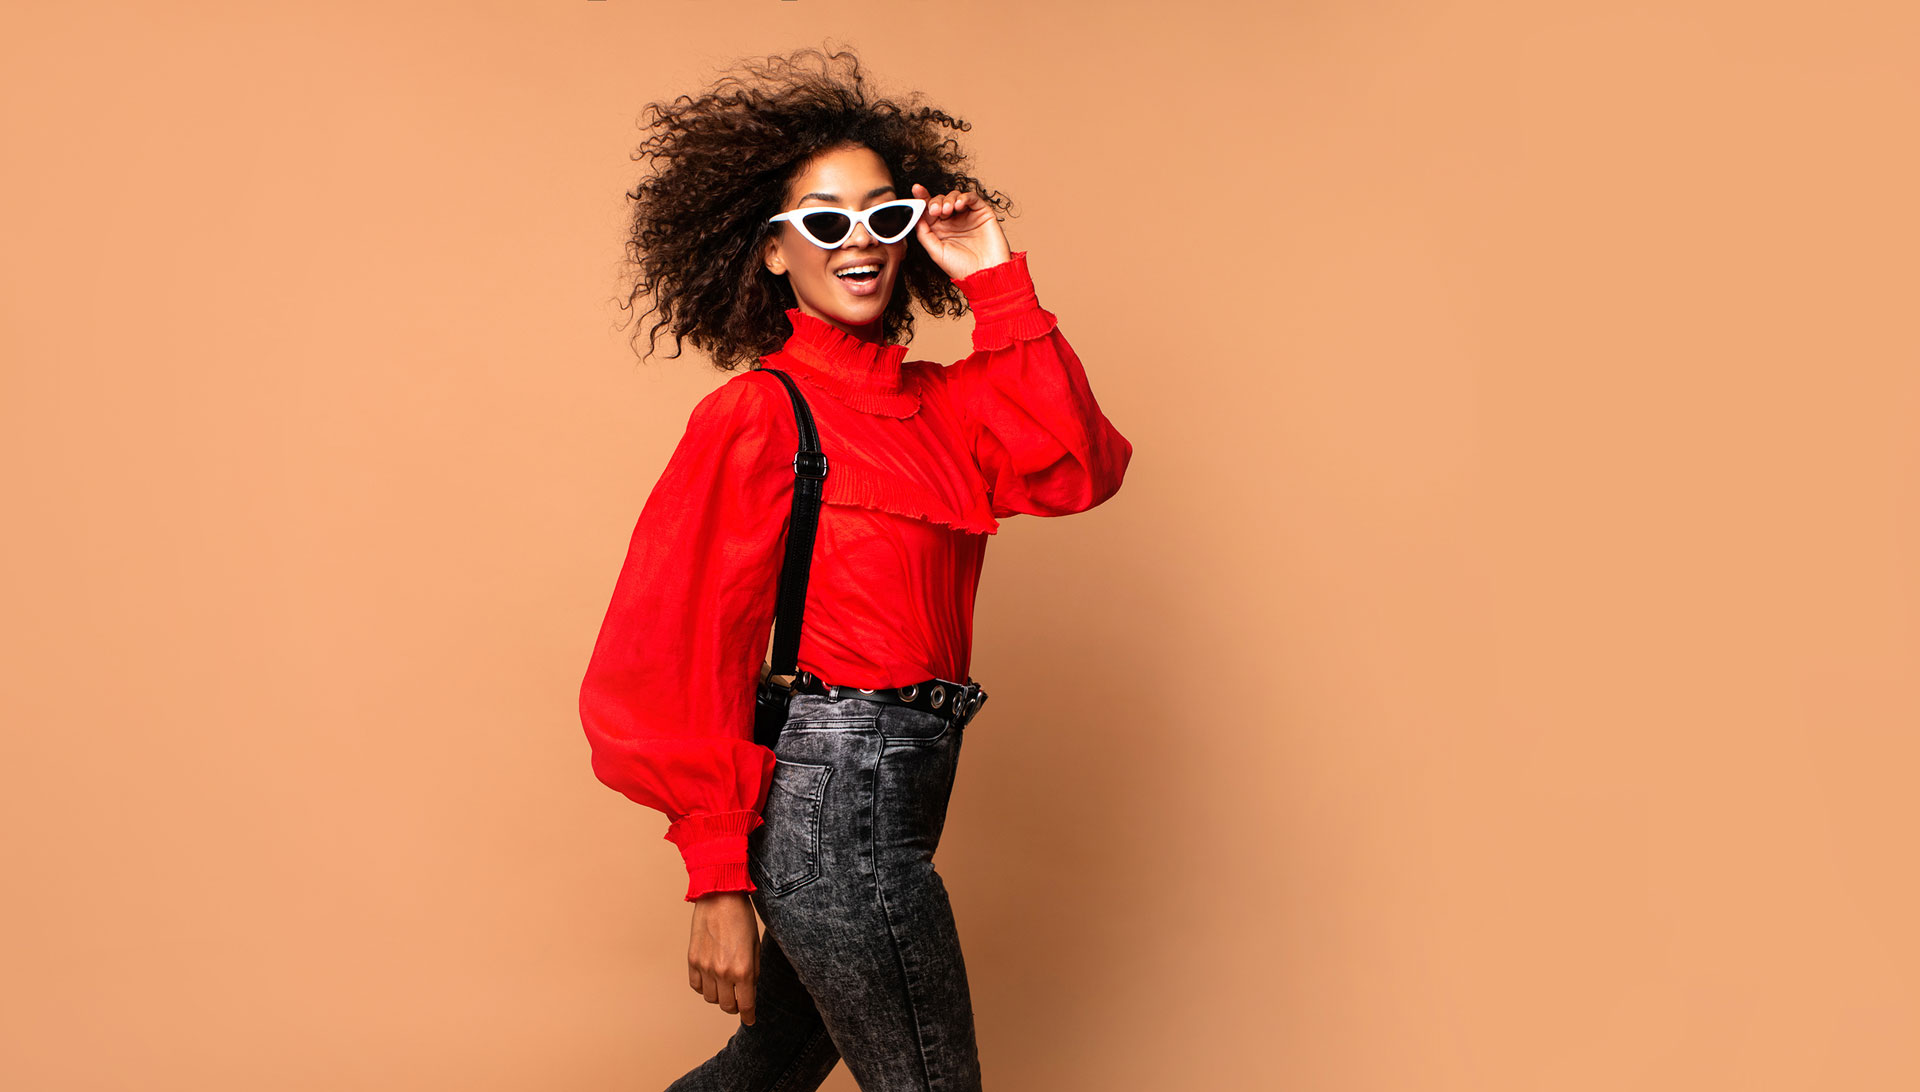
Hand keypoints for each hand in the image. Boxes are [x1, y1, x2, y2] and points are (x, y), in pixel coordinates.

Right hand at [688, 891, 758, 1025]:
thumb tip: (749, 992)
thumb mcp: (755, 946)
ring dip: (719, 995)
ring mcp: (705, 967)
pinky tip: (710, 977)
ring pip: (710, 998)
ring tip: (724, 984)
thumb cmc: (742, 918)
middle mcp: (722, 972)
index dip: (749, 1015)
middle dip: (735, 1005)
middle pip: (727, 1006)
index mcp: (743, 970)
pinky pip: (696, 986)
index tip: (750, 1019)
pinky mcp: (692, 960)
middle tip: (738, 999)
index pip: (745, 1005)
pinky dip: (703, 986)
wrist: (720, 897)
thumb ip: (753, 972)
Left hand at [912, 182, 1011, 280]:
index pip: (929, 210)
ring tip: (948, 210)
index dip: (922, 198)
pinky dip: (964, 197)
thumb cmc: (962, 268)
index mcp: (940, 230)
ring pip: (955, 196)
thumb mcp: (936, 252)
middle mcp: (953, 222)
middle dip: (936, 202)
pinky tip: (959, 205)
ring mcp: (968, 216)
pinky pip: (972, 198)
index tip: (917, 190)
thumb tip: (915, 216)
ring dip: (948, 199)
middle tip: (936, 210)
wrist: (985, 274)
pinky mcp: (982, 213)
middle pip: (940, 201)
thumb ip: (924, 233)